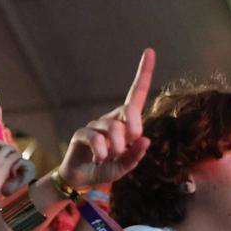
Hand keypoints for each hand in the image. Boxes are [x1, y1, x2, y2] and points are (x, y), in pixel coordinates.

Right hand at [57, 48, 154, 188]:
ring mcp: (95, 125)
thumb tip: (145, 140)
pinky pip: (96, 138)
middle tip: (126, 149)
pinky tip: (98, 159)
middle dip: (133, 130)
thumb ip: (136, 156)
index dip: (144, 73)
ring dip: (116, 149)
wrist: (80, 179)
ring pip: (114, 128)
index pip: (136, 94)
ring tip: (109, 159)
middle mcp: (111, 118)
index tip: (150, 51)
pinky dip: (101, 152)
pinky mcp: (81, 134)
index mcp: (125, 122)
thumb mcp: (125, 167)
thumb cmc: (105, 169)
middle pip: (129, 111)